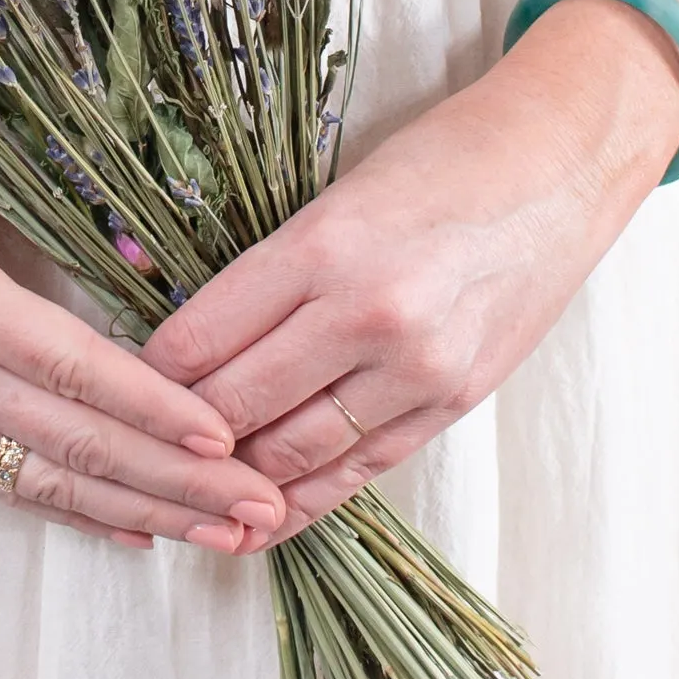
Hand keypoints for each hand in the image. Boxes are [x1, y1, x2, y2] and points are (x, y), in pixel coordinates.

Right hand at [0, 109, 287, 552]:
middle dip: (180, 484)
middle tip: (265, 510)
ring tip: (225, 538)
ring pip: (49, 482)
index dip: (157, 411)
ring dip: (145, 513)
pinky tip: (139, 532)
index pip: (77, 371)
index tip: (231, 442)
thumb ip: (31, 209)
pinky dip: (78, 512)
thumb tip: (135, 244)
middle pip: (79, 444)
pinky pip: (6, 485)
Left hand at [142, 0, 678, 547]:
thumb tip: (191, 334)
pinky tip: (261, 518)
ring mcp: (417, 368)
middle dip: (180, 432)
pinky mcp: (454, 400)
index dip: (148, 373)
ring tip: (189, 487)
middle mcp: (368, 315)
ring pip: (294, 452)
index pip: (202, 337)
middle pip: (238, 405)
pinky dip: (304, 499)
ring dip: (234, 477)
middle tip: (139, 443)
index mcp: (323, 246)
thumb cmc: (441, 159)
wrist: (561, 165)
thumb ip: (272, 268)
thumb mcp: (337, 193)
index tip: (118, 383)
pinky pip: (361, 470)